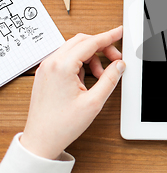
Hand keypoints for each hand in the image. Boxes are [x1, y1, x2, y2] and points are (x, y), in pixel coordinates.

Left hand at [20, 27, 125, 159]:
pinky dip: (80, 63)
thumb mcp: (93, 102)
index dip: (109, 36)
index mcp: (62, 67)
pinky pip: (66, 59)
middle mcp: (51, 63)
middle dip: (101, 46)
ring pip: (74, 49)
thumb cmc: (61, 125)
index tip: (120, 32)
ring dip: (91, 57)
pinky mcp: (45, 75)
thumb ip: (109, 79)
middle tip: (116, 58)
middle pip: (81, 41)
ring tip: (101, 75)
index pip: (90, 43)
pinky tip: (88, 79)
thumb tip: (119, 65)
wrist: (41, 141)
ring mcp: (46, 68)